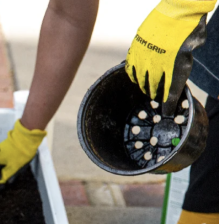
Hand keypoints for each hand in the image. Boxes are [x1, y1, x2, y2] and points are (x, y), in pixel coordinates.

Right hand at [125, 0, 213, 114]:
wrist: (178, 13)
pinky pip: (130, 70)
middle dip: (155, 96)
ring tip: (147, 88)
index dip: (168, 106)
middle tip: (156, 98)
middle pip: (154, 89)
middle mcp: (158, 68)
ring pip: (141, 81)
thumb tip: (175, 78)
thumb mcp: (190, 54)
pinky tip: (137, 77)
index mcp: (175, 71)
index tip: (167, 113)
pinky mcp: (135, 52)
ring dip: (144, 87)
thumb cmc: (188, 31)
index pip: (169, 95)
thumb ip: (181, 68)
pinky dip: (134, 76)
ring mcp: (145, 60)